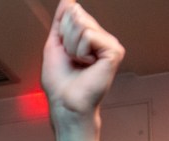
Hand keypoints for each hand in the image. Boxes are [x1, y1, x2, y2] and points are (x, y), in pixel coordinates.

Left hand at [41, 0, 123, 140]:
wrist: (65, 103)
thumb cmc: (60, 84)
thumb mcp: (55, 45)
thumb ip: (61, 21)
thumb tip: (68, 1)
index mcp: (90, 38)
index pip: (74, 13)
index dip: (62, 31)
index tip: (66, 52)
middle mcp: (102, 39)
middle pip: (78, 16)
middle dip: (66, 38)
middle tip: (72, 59)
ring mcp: (110, 45)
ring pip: (82, 25)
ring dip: (72, 47)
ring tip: (78, 63)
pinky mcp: (114, 51)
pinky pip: (89, 36)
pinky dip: (80, 51)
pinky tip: (86, 65)